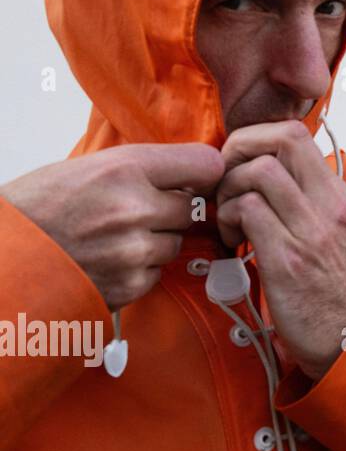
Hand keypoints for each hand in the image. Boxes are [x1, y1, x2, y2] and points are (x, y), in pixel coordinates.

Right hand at [0, 144, 224, 311]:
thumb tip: (196, 172)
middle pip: (193, 209)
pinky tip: (105, 261)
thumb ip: (142, 168)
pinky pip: (156, 273)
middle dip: (171, 211)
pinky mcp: (127, 285)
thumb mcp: (87, 167)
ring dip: (155, 242)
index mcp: (124, 169)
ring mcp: (132, 251)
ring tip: (112, 238)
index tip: (195, 179)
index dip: (202, 174)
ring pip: (175, 243)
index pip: (205, 164)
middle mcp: (134, 208)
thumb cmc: (36, 208)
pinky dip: (138, 270)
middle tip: (135, 212)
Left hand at [215, 121, 345, 380]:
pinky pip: (247, 211)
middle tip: (226, 182)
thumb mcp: (334, 230)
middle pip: (278, 140)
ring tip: (229, 218)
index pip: (295, 133)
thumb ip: (308, 198)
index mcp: (337, 194)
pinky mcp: (287, 258)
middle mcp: (328, 204)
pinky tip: (231, 240)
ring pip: (258, 172)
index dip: (255, 136)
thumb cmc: (333, 284)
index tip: (239, 163)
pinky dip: (228, 219)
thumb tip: (268, 172)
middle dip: (237, 151)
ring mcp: (309, 230)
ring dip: (229, 190)